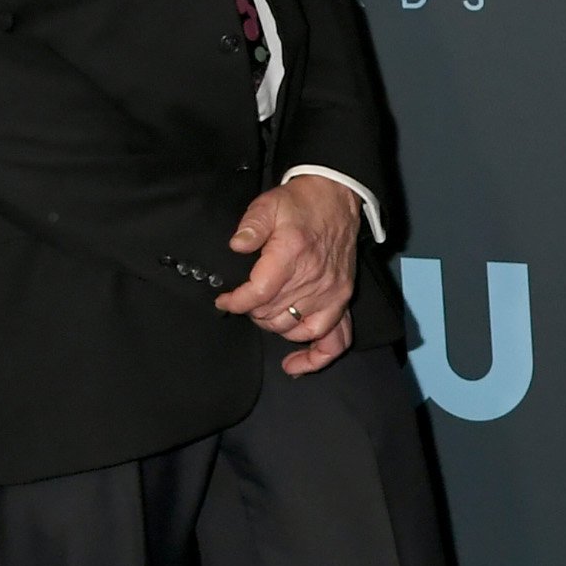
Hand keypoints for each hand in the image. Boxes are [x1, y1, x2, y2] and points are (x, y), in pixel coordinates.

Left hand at [220, 173, 361, 373]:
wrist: (338, 199)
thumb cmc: (299, 204)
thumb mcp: (269, 204)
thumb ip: (251, 225)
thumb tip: (236, 246)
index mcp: (292, 254)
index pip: (259, 293)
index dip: (236, 302)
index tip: (223, 300)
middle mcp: (314, 279)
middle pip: (273, 314)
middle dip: (252, 312)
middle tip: (244, 300)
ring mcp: (332, 294)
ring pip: (295, 329)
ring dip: (274, 326)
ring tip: (264, 315)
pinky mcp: (342, 300)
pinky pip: (335, 340)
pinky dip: (315, 358)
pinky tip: (295, 366)